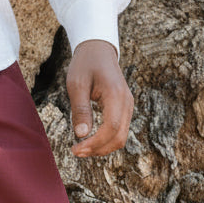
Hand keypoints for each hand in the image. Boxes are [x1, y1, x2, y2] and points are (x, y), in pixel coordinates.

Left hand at [66, 40, 133, 157]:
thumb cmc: (85, 65)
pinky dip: (105, 141)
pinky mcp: (124, 109)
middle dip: (97, 149)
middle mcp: (127, 102)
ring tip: (81, 148)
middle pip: (119, 138)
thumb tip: (82, 135)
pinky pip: (119, 132)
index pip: (111, 128)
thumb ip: (80, 109)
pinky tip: (90, 141)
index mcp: (116, 95)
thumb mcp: (77, 84)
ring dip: (102, 148)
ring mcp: (128, 106)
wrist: (98, 50)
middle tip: (75, 151)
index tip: (75, 149)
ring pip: (120, 138)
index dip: (94, 143)